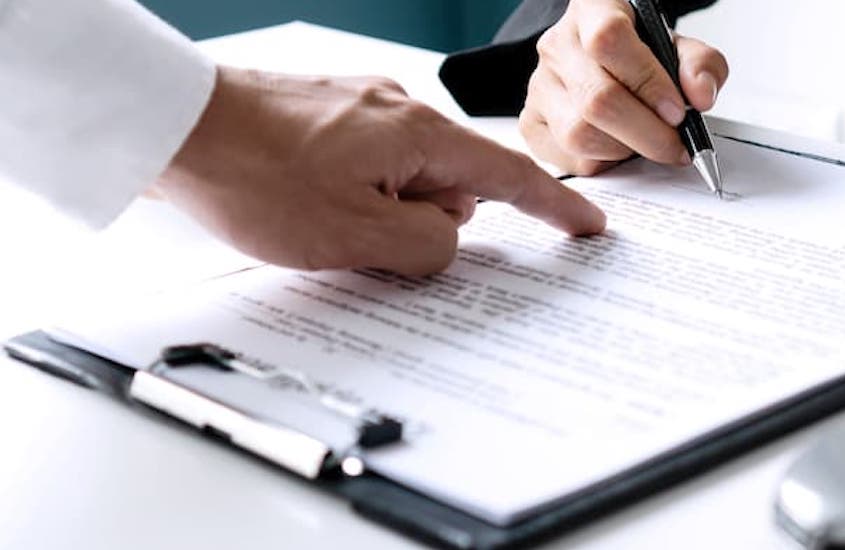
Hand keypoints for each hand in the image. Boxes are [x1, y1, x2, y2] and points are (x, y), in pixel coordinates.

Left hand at [157, 67, 605, 274]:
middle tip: (366, 245)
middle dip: (423, 225)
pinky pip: (366, 166)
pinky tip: (305, 206)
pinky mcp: (326, 115)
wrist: (170, 126)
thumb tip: (450, 240)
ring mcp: (360, 108)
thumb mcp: (355, 238)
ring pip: (402, 180)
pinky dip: (351, 195)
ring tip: (317, 223)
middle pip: (448, 186)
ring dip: (379, 213)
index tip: (588, 227)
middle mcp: (397, 111)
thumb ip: (428, 247)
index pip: (510, 176)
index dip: (555, 208)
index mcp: (418, 136)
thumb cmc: (253, 176)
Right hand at [523, 0, 728, 174]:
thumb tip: (701, 96)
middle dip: (648, 134)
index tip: (678, 111)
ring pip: (580, 135)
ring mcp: (539, 86)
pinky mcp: (531, 123)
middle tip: (675, 146)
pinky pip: (568, 160)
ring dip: (626, 151)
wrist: (608, 66)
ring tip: (645, 143)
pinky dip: (602, 165)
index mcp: (592, 11)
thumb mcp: (678, 49)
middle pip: (596, 99)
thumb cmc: (641, 56)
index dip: (648, 82)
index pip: (609, 40)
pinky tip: (618, 150)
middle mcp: (558, 46)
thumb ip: (701, 65)